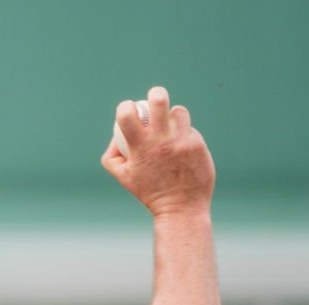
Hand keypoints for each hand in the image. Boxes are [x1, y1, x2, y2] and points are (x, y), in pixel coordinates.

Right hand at [101, 86, 214, 217]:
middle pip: (159, 100)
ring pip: (178, 111)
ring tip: (171, 126)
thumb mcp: (124, 178)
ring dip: (174, 115)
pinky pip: (190, 130)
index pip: (127, 113)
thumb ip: (112, 157)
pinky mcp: (197, 144)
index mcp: (139, 147)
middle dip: (156, 93)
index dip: (126, 106)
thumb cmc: (150, 193)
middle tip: (156, 98)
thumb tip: (114, 137)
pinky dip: (185, 135)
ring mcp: (181, 141)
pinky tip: (183, 149)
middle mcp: (160, 140)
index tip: (130, 110)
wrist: (180, 208)